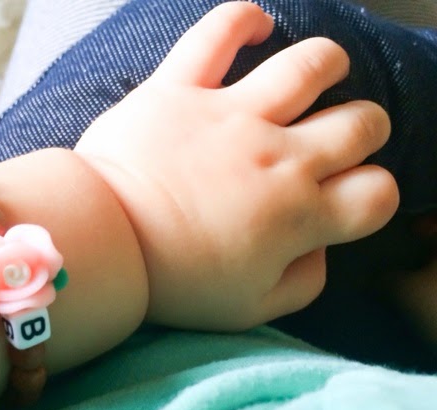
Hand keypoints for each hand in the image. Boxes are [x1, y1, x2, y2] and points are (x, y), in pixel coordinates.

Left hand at [75, 2, 398, 329]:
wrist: (102, 245)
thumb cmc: (171, 282)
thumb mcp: (249, 310)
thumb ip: (303, 283)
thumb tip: (322, 248)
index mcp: (297, 216)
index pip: (378, 193)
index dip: (374, 196)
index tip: (348, 198)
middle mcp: (278, 157)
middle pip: (360, 124)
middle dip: (363, 130)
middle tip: (336, 140)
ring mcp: (231, 117)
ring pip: (311, 65)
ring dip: (328, 65)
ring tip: (322, 73)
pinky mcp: (180, 88)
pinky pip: (219, 33)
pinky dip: (243, 21)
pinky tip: (256, 28)